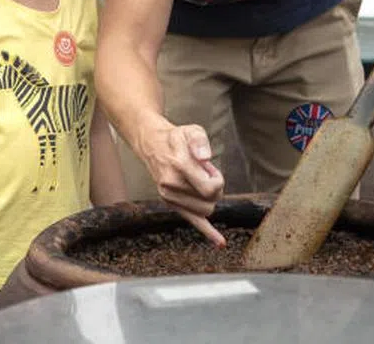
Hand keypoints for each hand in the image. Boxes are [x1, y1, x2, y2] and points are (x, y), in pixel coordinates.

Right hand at [137, 120, 226, 246]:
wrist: (153, 145)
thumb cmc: (176, 138)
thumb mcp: (191, 131)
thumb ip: (200, 142)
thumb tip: (205, 158)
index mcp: (178, 167)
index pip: (210, 188)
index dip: (217, 180)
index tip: (211, 169)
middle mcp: (172, 186)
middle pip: (210, 202)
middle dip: (215, 189)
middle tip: (205, 173)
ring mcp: (169, 197)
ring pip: (205, 211)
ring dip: (209, 198)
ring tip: (198, 181)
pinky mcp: (171, 204)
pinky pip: (193, 221)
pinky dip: (208, 233)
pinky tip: (220, 242)